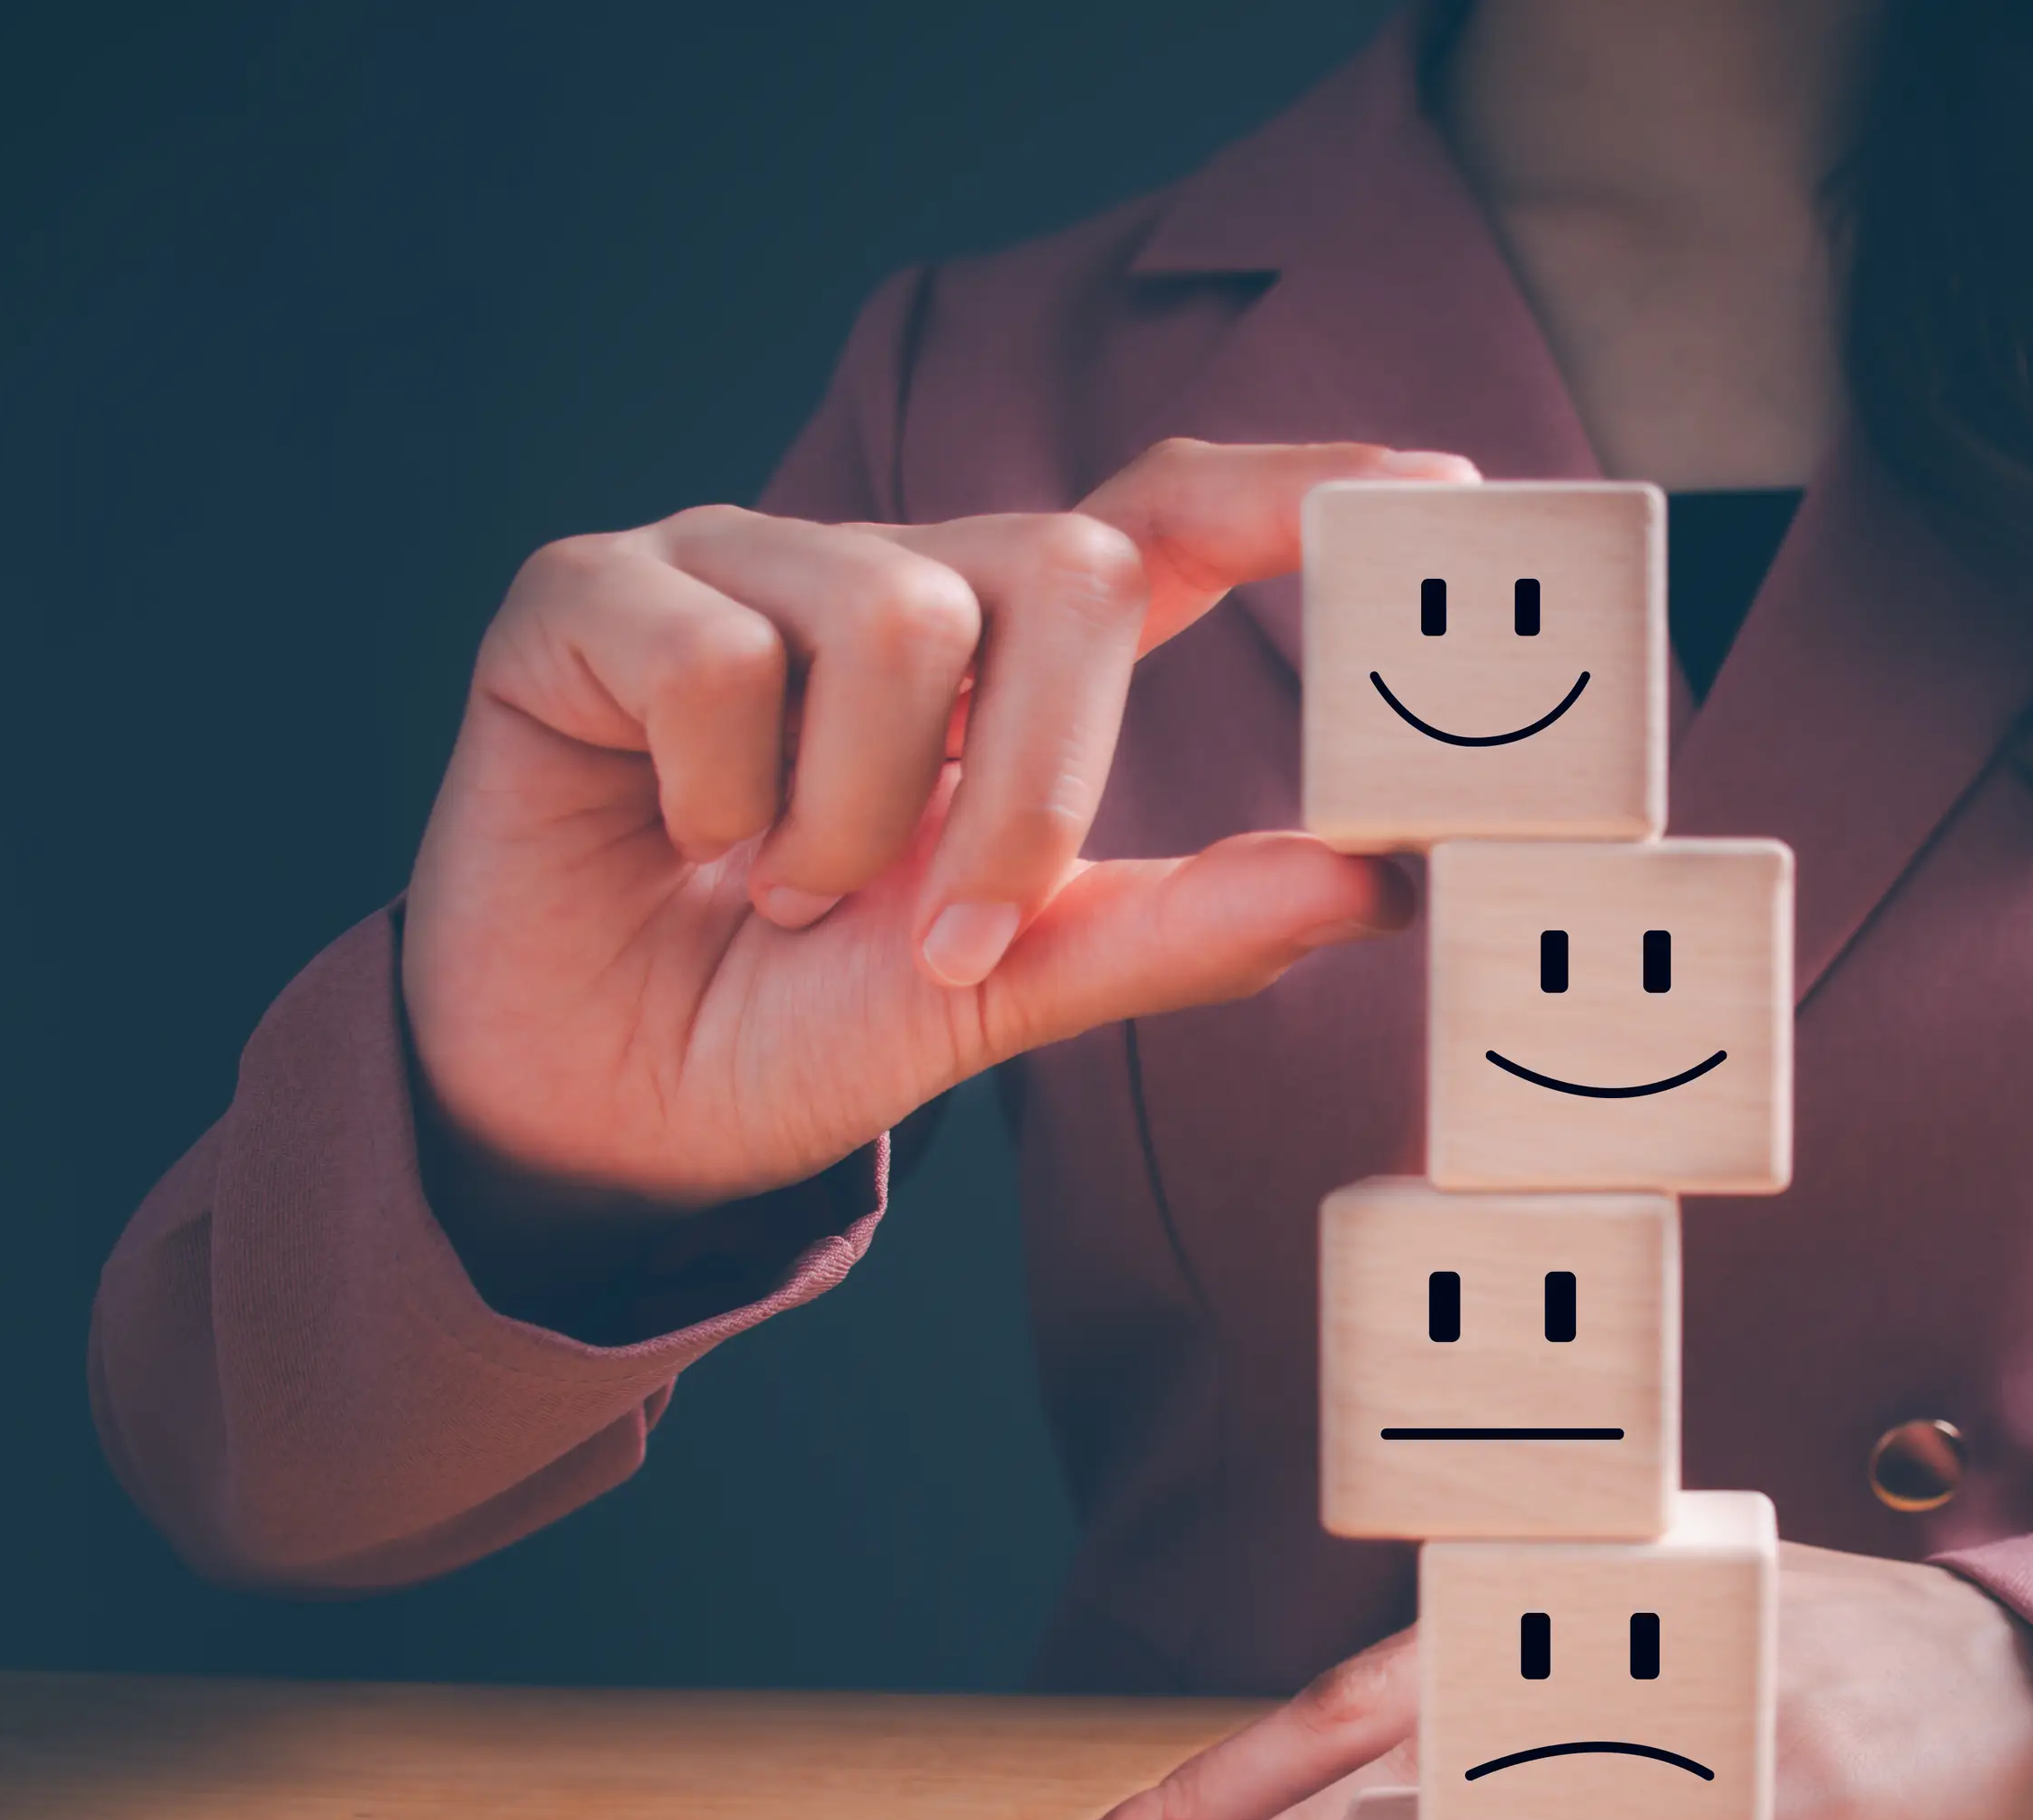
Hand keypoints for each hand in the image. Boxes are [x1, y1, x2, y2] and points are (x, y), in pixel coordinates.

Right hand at [401, 438, 1478, 1265]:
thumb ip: (1179, 931)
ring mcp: (736, 561)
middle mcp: (885, 573)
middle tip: (948, 931)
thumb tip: (1376, 885)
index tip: (1442, 494)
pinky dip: (718, 793)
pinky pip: (714, 649)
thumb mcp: (1009, 992)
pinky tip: (680, 840)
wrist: (602, 1114)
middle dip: (1036, 782)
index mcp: (1004, 654)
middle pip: (1059, 566)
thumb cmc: (808, 1025)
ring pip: (890, 615)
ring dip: (851, 818)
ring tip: (781, 887)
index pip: (1169, 516)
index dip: (1298, 491)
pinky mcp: (590, 591)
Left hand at [1028, 1543, 2032, 1819]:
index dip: (1234, 1764)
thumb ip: (1548, 1697)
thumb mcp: (1681, 1644)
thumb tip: (1401, 1797)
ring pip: (1456, 1782)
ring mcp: (1682, 1700)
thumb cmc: (1857, 1674)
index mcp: (1571, 1598)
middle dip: (1213, 1802)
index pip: (1368, 1686)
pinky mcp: (1767, 1776)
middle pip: (1372, 1722)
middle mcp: (1607, 1629)